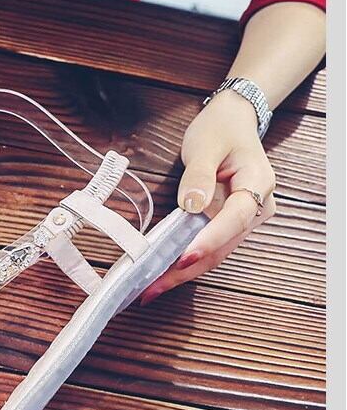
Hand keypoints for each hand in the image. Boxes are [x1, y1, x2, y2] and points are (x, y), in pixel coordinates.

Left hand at [140, 90, 275, 304]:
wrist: (232, 121)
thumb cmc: (220, 129)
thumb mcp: (205, 145)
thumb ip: (198, 175)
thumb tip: (191, 205)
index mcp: (257, 183)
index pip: (234, 218)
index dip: (209, 240)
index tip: (184, 257)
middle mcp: (258, 207)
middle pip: (223, 246)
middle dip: (187, 269)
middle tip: (153, 287)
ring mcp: (245, 219)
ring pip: (215, 253)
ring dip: (183, 272)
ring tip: (151, 288)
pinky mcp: (229, 224)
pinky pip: (208, 247)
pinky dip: (185, 261)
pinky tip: (162, 274)